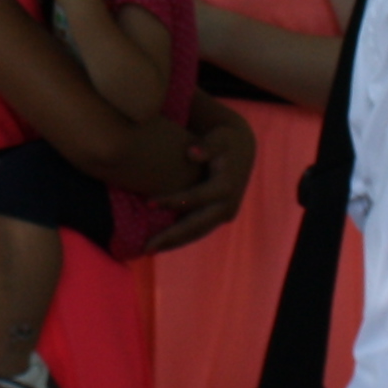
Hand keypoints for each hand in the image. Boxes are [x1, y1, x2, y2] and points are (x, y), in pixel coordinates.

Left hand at [146, 106, 257, 248]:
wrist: (242, 150)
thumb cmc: (225, 140)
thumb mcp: (219, 138)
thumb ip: (208, 145)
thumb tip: (192, 152)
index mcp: (227, 187)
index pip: (196, 198)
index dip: (172, 201)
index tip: (148, 203)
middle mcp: (228, 206)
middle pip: (196, 226)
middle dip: (171, 237)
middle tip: (146, 247)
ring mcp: (225, 215)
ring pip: (197, 233)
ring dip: (174, 242)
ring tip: (148, 249)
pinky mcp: (219, 218)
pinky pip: (198, 231)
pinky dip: (181, 238)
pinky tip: (162, 242)